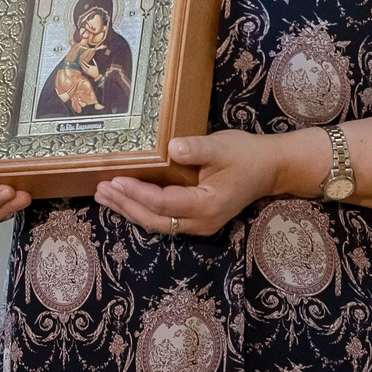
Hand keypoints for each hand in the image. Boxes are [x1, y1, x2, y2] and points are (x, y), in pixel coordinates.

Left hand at [95, 128, 306, 238]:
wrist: (270, 169)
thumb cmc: (246, 155)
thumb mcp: (222, 147)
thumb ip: (197, 149)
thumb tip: (170, 147)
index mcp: (206, 206)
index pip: (163, 204)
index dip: (137, 193)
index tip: (115, 180)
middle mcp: (201, 222)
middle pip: (155, 220)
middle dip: (126, 206)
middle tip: (101, 190)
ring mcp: (200, 224)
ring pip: (158, 223)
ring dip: (130, 210)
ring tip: (104, 197)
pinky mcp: (197, 219)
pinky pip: (165, 219)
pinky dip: (143, 209)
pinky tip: (126, 200)